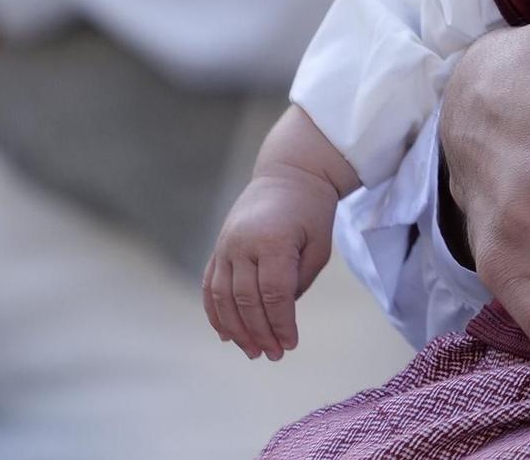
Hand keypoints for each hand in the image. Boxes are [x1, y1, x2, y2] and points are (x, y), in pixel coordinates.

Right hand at [201, 163, 336, 359]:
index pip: (274, 294)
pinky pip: (210, 286)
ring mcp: (226, 245)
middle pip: (246, 300)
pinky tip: (227, 335)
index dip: (281, 324)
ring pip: (222, 297)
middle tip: (273, 355)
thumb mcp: (319, 245)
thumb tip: (279, 314)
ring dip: (236, 329)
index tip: (290, 345)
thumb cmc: (311, 211)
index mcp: (273, 241)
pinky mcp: (218, 248)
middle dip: (260, 333)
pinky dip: (215, 313)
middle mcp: (242, 244)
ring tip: (252, 351)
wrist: (290, 174)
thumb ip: (299, 280)